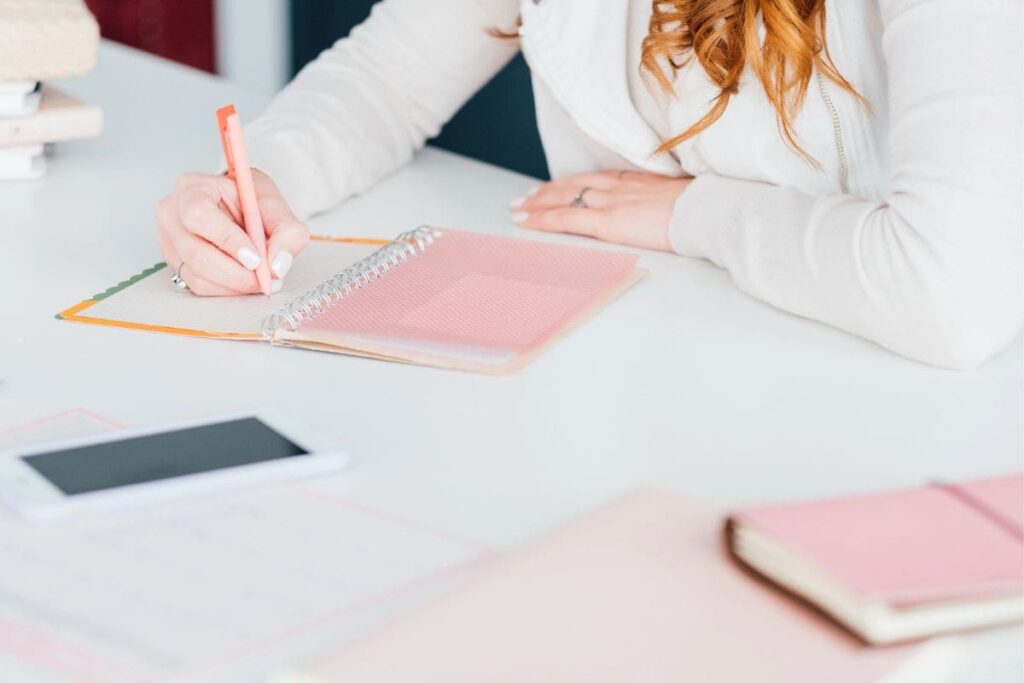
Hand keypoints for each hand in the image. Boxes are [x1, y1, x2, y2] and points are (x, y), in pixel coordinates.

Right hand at [155, 170, 308, 295]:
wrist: (238, 208)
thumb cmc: (249, 201)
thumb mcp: (274, 205)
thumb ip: (286, 231)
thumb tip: (278, 265)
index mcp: (192, 187)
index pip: (199, 215)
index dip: (228, 241)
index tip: (256, 259)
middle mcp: (172, 213)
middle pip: (196, 253)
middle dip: (236, 273)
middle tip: (265, 279)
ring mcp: (169, 240)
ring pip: (197, 274)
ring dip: (234, 285)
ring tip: (262, 280)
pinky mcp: (175, 262)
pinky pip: (198, 285)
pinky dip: (227, 289)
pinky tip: (245, 281)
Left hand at [510, 170, 690, 251]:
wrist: (709, 211)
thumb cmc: (706, 208)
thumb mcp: (685, 198)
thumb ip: (669, 201)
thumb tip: (672, 211)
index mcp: (639, 181)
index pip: (598, 179)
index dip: (576, 182)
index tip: (562, 186)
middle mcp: (619, 186)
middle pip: (575, 184)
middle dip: (549, 191)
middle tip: (527, 196)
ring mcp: (611, 202)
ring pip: (564, 198)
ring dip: (538, 204)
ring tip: (518, 208)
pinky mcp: (606, 222)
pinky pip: (566, 219)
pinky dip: (542, 220)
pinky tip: (526, 222)